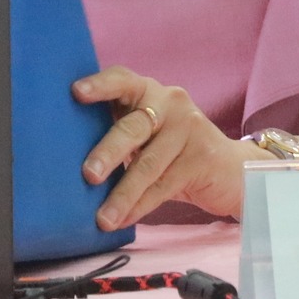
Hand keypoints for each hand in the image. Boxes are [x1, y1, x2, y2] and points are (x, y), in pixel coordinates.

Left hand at [75, 66, 259, 228]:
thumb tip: (67, 161)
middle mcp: (170, 102)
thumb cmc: (173, 150)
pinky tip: (124, 219)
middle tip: (88, 175)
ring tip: (103, 218)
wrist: (231, 169)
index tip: (76, 93)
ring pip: (148, 164)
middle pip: (133, 127)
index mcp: (148, 91)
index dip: (100, 85)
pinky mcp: (202, 157)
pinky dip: (141, 205)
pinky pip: (164, 185)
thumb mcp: (148, 132)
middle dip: (108, 152)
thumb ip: (120, 132)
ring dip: (122, 195)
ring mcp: (189, 128)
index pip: (122, 80)